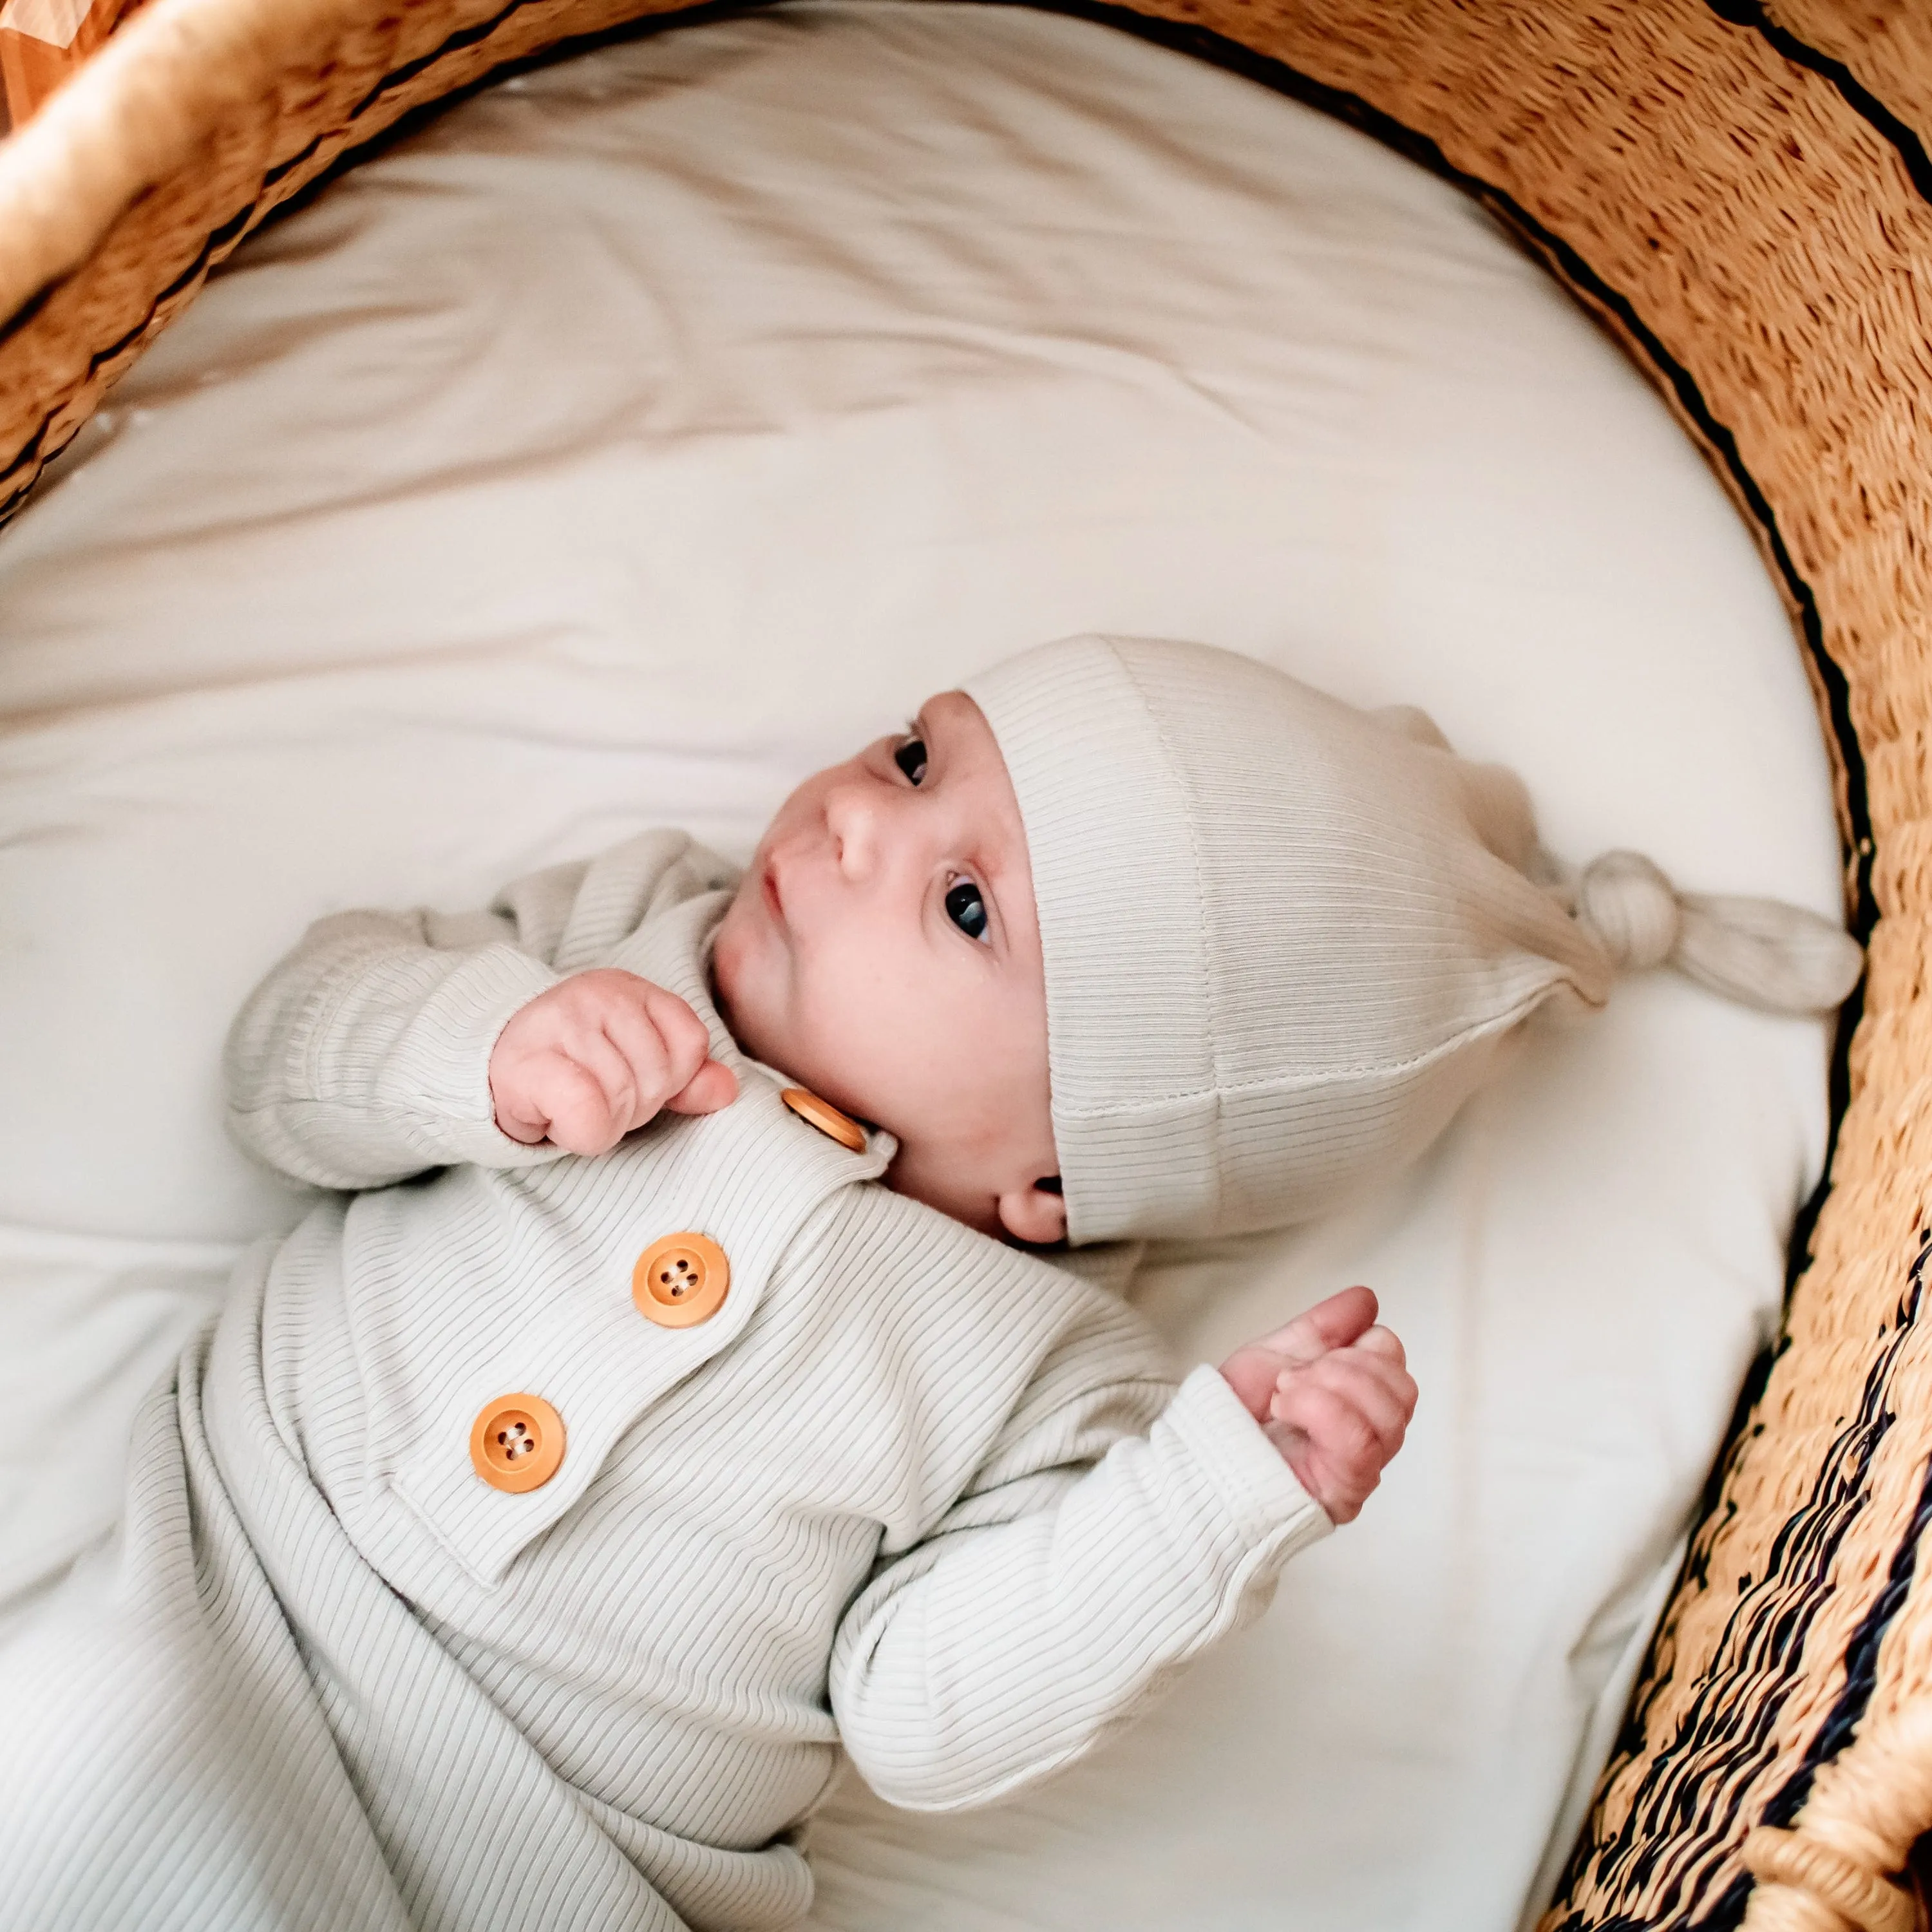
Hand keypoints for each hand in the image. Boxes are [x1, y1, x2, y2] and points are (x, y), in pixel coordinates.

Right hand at [489, 970, 736, 1155]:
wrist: (486, 1068)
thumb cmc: (570, 1069)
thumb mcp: (635, 1065)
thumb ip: (686, 1077)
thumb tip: (727, 1089)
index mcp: (631, 991)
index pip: (690, 1044)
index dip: (669, 1079)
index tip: (629, 1078)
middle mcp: (598, 996)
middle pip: (658, 1078)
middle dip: (633, 1106)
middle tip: (593, 1095)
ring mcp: (562, 1023)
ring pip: (625, 1101)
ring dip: (604, 1121)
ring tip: (572, 1103)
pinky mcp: (529, 1063)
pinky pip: (589, 1115)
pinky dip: (581, 1132)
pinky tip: (557, 1117)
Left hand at [1219, 1285, 1415, 1524]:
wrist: (1200, 1452)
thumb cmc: (1233, 1414)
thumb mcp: (1277, 1356)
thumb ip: (1324, 1328)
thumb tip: (1366, 1300)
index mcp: (1358, 1402)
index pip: (1396, 1364)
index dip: (1365, 1344)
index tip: (1320, 1351)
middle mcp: (1369, 1439)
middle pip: (1402, 1390)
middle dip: (1346, 1365)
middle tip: (1294, 1374)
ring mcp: (1361, 1469)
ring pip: (1390, 1415)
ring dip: (1330, 1386)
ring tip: (1285, 1391)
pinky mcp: (1344, 1492)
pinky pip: (1360, 1442)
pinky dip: (1321, 1410)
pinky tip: (1287, 1407)